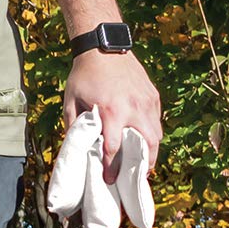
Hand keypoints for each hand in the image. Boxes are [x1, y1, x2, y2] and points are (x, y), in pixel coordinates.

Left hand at [66, 51, 162, 180]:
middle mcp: (133, 109)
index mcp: (112, 112)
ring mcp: (147, 102)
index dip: (112, 167)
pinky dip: (153, 134)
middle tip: (138, 178)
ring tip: (145, 165)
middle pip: (146, 146)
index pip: (113, 148)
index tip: (110, 179)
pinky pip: (156, 121)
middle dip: (143, 166)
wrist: (103, 48)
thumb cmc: (84, 75)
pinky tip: (145, 141)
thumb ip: (74, 125)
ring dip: (152, 152)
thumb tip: (75, 146)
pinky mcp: (153, 96)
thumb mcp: (71, 101)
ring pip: (157, 135)